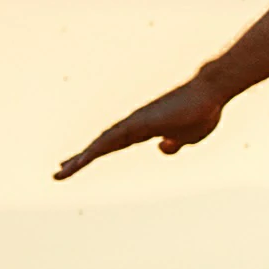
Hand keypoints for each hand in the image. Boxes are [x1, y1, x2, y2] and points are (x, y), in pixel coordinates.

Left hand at [56, 78, 227, 178]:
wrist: (210, 94)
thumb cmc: (201, 112)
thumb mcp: (188, 137)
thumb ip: (174, 143)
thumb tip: (161, 147)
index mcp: (143, 131)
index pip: (112, 145)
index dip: (93, 155)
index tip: (75, 164)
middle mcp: (134, 125)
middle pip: (102, 144)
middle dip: (81, 160)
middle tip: (58, 174)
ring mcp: (136, 122)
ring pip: (104, 142)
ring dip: (84, 157)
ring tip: (65, 170)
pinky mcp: (141, 121)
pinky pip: (116, 137)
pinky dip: (99, 147)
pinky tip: (86, 156)